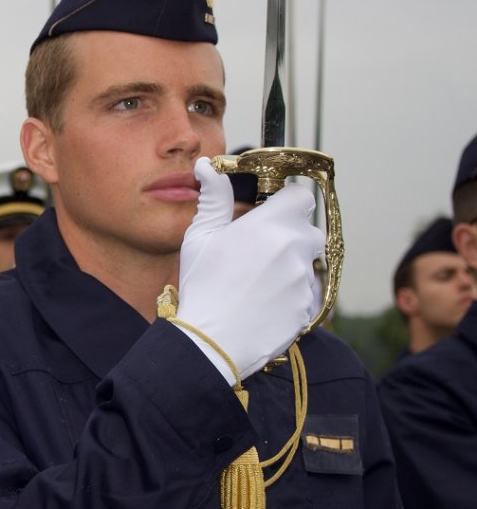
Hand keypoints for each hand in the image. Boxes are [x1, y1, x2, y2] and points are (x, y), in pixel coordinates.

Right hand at [175, 157, 325, 384]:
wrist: (213, 342)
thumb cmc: (202, 286)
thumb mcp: (200, 237)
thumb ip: (214, 198)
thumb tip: (207, 166)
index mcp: (268, 225)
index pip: (300, 197)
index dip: (286, 202)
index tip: (271, 212)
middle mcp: (294, 248)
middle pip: (308, 228)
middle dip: (291, 234)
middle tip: (261, 250)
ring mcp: (305, 279)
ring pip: (309, 260)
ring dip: (292, 264)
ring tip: (260, 280)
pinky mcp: (309, 305)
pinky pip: (309, 290)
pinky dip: (293, 292)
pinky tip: (266, 301)